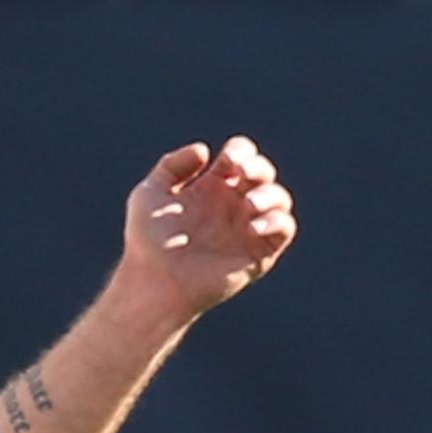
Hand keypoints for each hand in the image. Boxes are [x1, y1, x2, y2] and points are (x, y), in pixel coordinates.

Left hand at [119, 136, 296, 318]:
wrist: (153, 282)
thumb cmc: (146, 242)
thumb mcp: (149, 194)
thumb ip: (171, 165)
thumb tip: (205, 150)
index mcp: (210, 188)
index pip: (241, 157)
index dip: (241, 150)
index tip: (228, 160)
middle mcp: (232, 206)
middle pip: (263, 173)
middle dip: (259, 166)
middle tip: (242, 173)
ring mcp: (246, 229)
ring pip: (280, 198)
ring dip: (271, 193)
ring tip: (248, 203)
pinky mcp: (258, 253)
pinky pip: (285, 229)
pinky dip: (277, 220)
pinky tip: (253, 226)